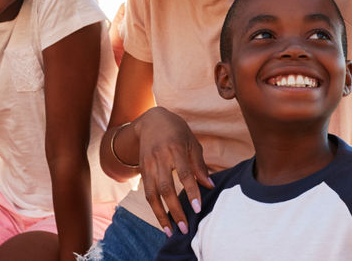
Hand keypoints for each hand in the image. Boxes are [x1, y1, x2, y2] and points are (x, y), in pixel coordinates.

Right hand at [133, 107, 212, 235]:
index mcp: (176, 148)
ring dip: (161, 215)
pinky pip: (147, 193)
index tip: (197, 208)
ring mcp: (148, 165)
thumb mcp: (192, 142)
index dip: (191, 191)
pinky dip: (154, 208)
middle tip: (184, 228)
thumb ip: (199, 165)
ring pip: (152, 194)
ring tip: (170, 231)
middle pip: (166, 188)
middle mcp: (159, 158)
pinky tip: (163, 220)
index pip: (184, 173)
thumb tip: (210, 186)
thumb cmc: (177, 131)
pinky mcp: (141, 170)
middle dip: (175, 210)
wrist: (150, 121)